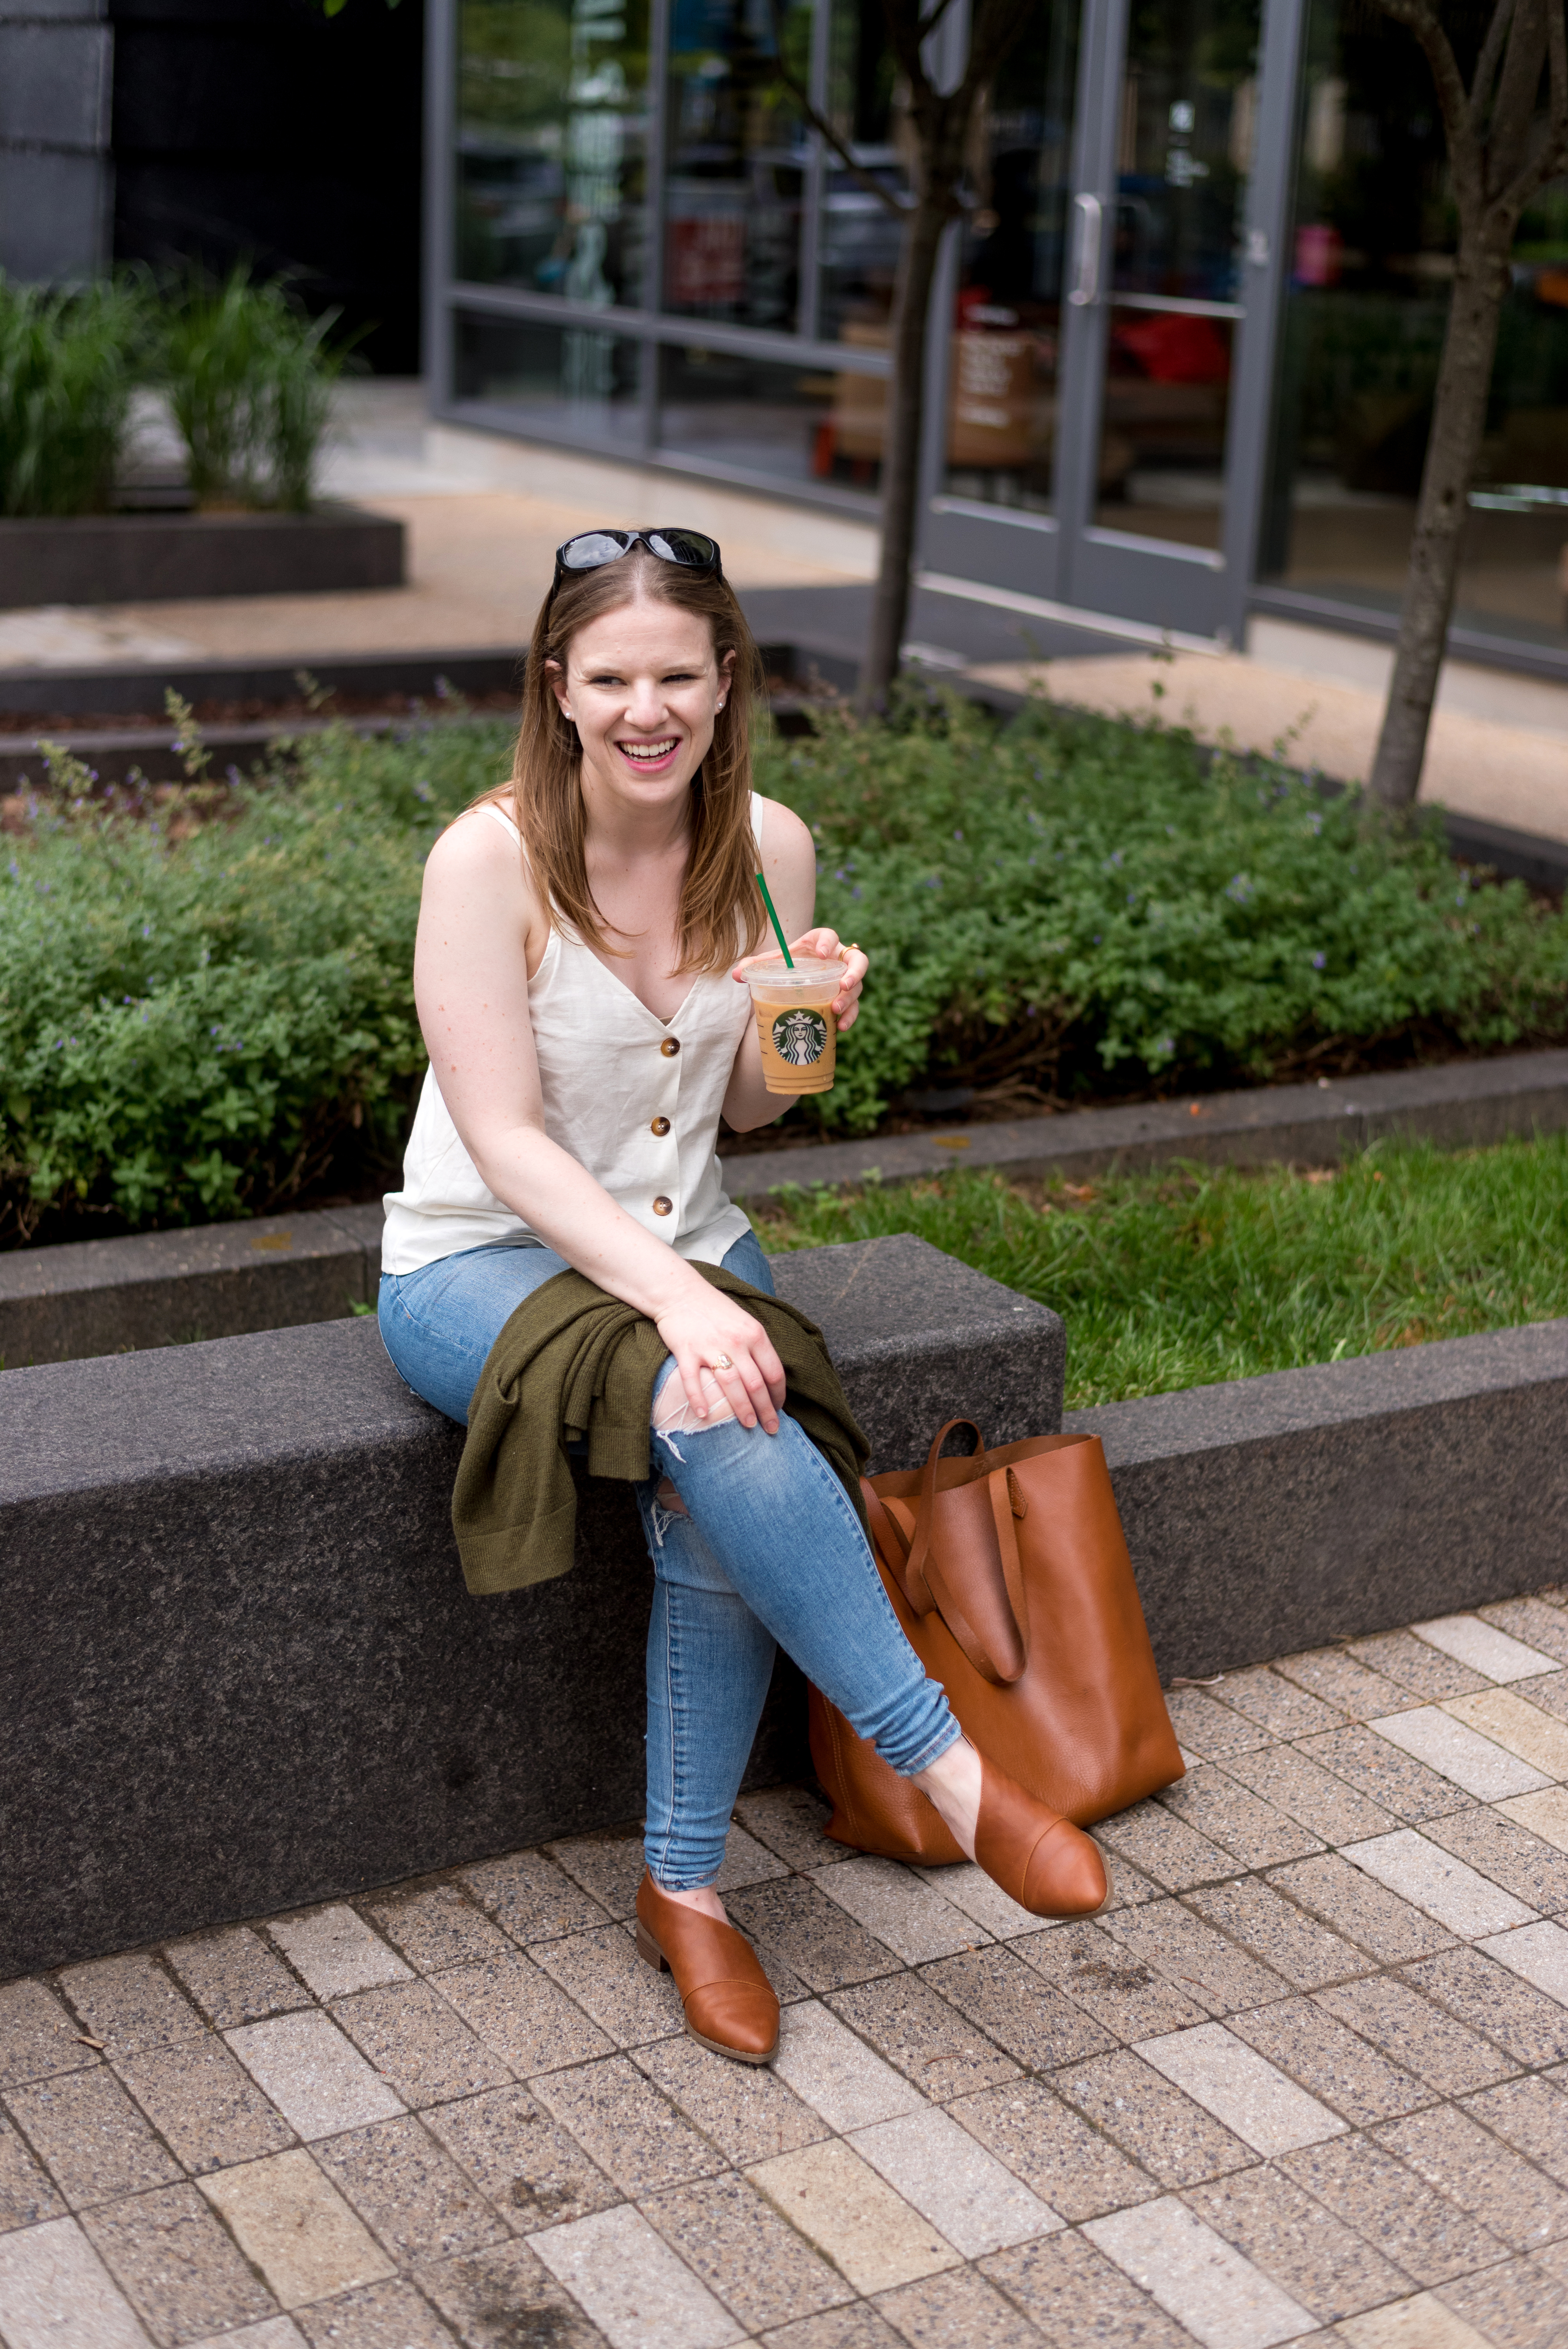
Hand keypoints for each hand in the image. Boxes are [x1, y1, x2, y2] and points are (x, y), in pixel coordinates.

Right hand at [653, 1282, 786, 1433]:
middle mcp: (735, 1340)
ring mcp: (710, 1346)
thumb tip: (770, 1377)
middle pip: (756, 1383)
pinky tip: (705, 1415)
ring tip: (749, 1425)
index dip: (779, 1394)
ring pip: (731, 1385)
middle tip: (771, 1428)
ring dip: (742, 1409)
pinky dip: (699, 1400)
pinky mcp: (686, 1350)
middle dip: (766, 1409)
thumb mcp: (745, 1322)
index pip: (774, 1371)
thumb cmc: (715, 1309)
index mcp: (754, 1333)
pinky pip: (693, 1381)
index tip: (779, 1409)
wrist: (680, 1291)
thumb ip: (757, 1346)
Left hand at [733, 929, 868, 1032]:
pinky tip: (840, 1027)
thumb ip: (756, 966)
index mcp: (820, 943)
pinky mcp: (848, 997)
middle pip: (858, 961)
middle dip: (854, 973)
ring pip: (858, 986)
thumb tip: (736, 975)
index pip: (829, 936)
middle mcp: (839, 959)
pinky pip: (855, 1006)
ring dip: (850, 999)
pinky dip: (850, 1016)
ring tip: (836, 1009)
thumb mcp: (774, 963)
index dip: (828, 942)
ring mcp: (847, 978)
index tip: (821, 954)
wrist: (799, 976)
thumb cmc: (789, 965)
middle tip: (843, 985)